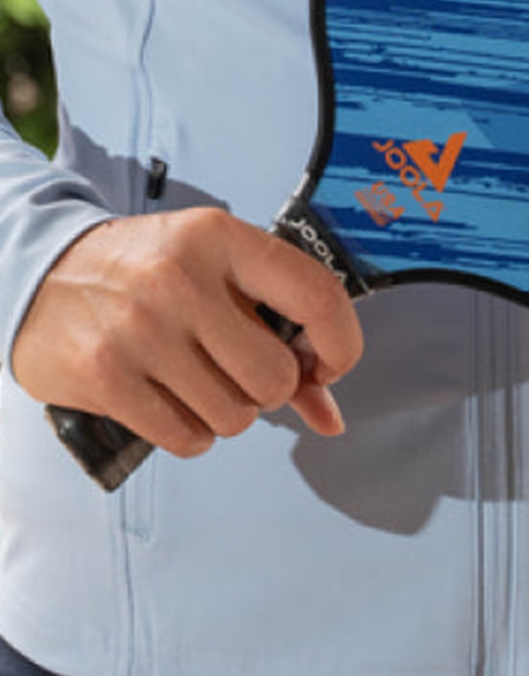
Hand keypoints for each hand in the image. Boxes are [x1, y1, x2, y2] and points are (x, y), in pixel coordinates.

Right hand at [12, 209, 362, 458]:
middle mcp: (181, 277)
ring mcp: (140, 328)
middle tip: (239, 370)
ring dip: (226, 413)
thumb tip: (331, 416)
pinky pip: (188, 438)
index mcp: (220, 237)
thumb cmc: (148, 273)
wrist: (41, 273)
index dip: (340, 345)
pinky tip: (168, 399)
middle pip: (276, 376)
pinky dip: (190, 433)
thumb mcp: (216, 274)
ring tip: (195, 380)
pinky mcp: (105, 375)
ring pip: (235, 415)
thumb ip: (282, 334)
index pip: (318, 296)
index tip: (325, 365)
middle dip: (268, 388)